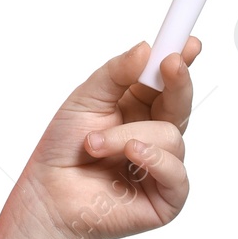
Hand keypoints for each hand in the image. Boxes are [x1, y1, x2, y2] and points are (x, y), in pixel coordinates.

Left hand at [11, 38, 198, 238]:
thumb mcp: (86, 99)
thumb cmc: (63, 148)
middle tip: (171, 64)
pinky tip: (130, 156)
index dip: (181, 61)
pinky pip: (176, 172)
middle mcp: (154, 133)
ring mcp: (163, 164)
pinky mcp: (167, 197)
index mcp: (138, 107)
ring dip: (129, 135)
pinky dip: (153, 159)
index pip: (167, 81)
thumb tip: (146, 49)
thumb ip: (116, 74)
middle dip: (178, 81)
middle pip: (181, 102)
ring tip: (95, 144)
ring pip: (171, 135)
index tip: (189, 41)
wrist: (48, 193)